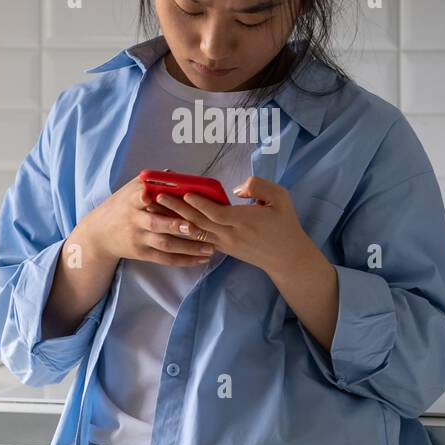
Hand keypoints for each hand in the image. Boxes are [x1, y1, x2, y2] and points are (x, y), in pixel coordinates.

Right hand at [80, 176, 216, 267]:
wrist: (100, 234)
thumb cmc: (122, 206)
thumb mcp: (131, 189)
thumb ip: (153, 181)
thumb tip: (179, 175)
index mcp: (132, 201)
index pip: (136, 197)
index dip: (142, 197)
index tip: (148, 196)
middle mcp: (135, 220)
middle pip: (155, 224)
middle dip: (174, 225)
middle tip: (193, 227)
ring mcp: (139, 239)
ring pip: (165, 244)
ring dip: (188, 247)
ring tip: (210, 247)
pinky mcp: (143, 254)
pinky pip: (166, 259)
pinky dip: (184, 260)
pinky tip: (201, 259)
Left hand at [151, 175, 317, 277]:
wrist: (286, 257)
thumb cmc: (284, 224)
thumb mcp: (281, 198)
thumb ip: (259, 187)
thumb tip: (236, 189)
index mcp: (244, 221)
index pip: (216, 213)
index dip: (200, 204)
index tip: (185, 192)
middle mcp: (231, 234)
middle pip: (199, 223)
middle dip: (178, 210)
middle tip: (158, 197)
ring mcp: (225, 243)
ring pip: (196, 232)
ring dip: (176, 221)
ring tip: (158, 210)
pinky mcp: (223, 248)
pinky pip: (200, 239)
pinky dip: (185, 230)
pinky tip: (173, 221)